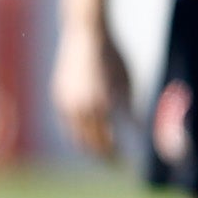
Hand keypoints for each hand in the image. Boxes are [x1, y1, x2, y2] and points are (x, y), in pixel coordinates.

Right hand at [51, 14, 132, 158]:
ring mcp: (65, 103)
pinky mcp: (58, 97)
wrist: (85, 33)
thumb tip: (139, 130)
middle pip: (89, 144)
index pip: (106, 141)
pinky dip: (78, 133)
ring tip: (103, 152)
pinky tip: (91, 133)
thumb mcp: (126, 82)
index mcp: (99, 104)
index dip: (116, 154)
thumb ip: (130, 108)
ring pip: (75, 136)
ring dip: (89, 147)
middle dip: (102, 156)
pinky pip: (67, 124)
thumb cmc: (112, 56)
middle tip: (116, 163)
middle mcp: (79, 107)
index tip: (126, 162)